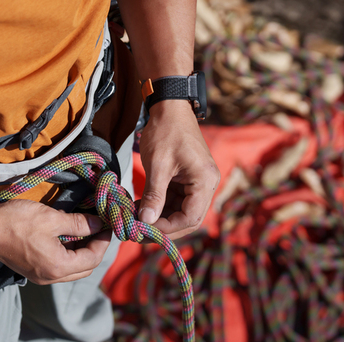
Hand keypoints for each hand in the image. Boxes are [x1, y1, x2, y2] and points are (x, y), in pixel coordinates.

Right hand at [0, 199, 111, 284]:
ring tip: (86, 230)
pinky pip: (59, 267)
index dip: (104, 241)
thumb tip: (99, 224)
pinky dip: (68, 254)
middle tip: (99, 228)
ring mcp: (40, 276)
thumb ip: (79, 224)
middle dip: (96, 249)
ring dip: (82, 252)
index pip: (93, 259)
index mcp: (58, 267)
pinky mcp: (32, 271)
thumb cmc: (16, 223)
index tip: (108, 224)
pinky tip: (68, 237)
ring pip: (72, 269)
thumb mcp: (52, 219)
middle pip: (85, 268)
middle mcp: (51, 277)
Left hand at [137, 100, 219, 239]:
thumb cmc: (165, 131)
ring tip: (137, 219)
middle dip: (164, 228)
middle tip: (139, 232)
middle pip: (188, 219)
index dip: (167, 228)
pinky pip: (176, 201)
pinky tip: (142, 207)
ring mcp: (198, 183)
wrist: (170, 107)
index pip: (190, 218)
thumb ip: (154, 195)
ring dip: (160, 218)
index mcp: (205, 181)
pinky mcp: (188, 180)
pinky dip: (160, 207)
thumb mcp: (158, 165)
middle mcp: (207, 185)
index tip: (144, 229)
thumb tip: (146, 222)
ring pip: (181, 212)